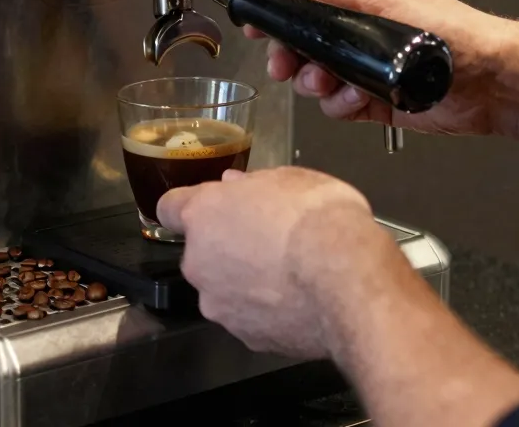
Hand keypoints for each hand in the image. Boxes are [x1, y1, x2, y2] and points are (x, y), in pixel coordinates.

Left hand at [156, 166, 413, 358]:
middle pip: (201, 253)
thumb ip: (254, 184)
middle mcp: (199, 263)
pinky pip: (251, 319)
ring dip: (246, 282)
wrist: (348, 282)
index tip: (212, 208)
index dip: (191, 207)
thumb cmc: (319, 218)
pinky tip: (300, 301)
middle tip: (267, 239)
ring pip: (224, 289)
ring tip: (291, 275)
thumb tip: (236, 185)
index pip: (170, 208)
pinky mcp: (247, 339)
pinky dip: (268, 311)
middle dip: (226, 247)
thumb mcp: (292, 178)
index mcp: (203, 215)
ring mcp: (220, 306)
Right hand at [248, 0, 510, 136]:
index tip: (256, 25)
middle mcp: (360, 36)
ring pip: (315, 80)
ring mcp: (366, 70)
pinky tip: (355, 98)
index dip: (277, 17)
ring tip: (329, 81)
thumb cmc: (445, 28)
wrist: (487, 77)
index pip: (303, 6)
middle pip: (302, 47)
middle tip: (285, 63)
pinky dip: (341, 105)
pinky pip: (338, 107)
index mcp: (358, 2)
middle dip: (290, 57)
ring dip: (316, 83)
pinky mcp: (375, 102)